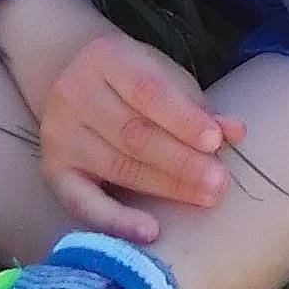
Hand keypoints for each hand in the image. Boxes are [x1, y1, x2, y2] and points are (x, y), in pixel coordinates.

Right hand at [36, 29, 246, 241]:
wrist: (73, 78)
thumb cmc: (133, 81)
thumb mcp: (165, 78)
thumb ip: (197, 107)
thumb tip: (236, 132)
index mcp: (105, 57)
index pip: (148, 91)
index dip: (183, 119)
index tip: (216, 142)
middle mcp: (73, 92)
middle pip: (133, 134)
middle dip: (181, 161)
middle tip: (219, 183)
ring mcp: (58, 133)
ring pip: (117, 166)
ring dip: (165, 187)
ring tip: (204, 198)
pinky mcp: (52, 169)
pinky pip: (81, 202)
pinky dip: (116, 220)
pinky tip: (149, 231)